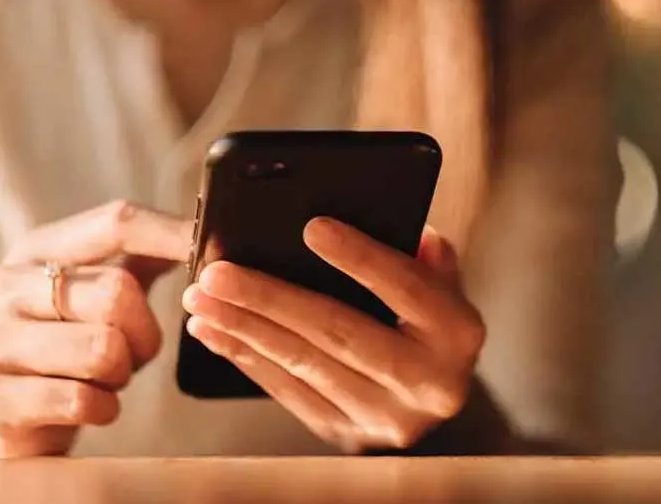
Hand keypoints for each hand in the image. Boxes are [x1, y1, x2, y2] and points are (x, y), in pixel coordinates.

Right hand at [0, 201, 191, 457]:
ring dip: (121, 375)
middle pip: (119, 292)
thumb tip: (209, 235)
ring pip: (105, 349)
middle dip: (145, 335)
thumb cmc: (65, 353)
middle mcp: (1, 285)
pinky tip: (86, 407)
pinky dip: (103, 409)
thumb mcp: (94, 296)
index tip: (216, 252)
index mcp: (35, 250)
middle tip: (130, 356)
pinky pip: (82, 400)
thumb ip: (142, 259)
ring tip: (100, 379)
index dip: (174, 235)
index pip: (116, 223)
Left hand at [182, 217, 485, 452]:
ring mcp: (387, 417)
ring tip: (202, 298)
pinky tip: (215, 331)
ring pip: (304, 365)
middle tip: (218, 272)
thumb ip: (424, 256)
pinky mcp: (348, 433)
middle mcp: (430, 384)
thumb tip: (409, 231)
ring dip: (244, 329)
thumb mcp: (439, 280)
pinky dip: (246, 358)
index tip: (312, 228)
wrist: (430, 387)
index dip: (360, 258)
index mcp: (458, 333)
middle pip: (339, 333)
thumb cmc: (426, 314)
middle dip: (271, 299)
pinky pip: (288, 392)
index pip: (406, 289)